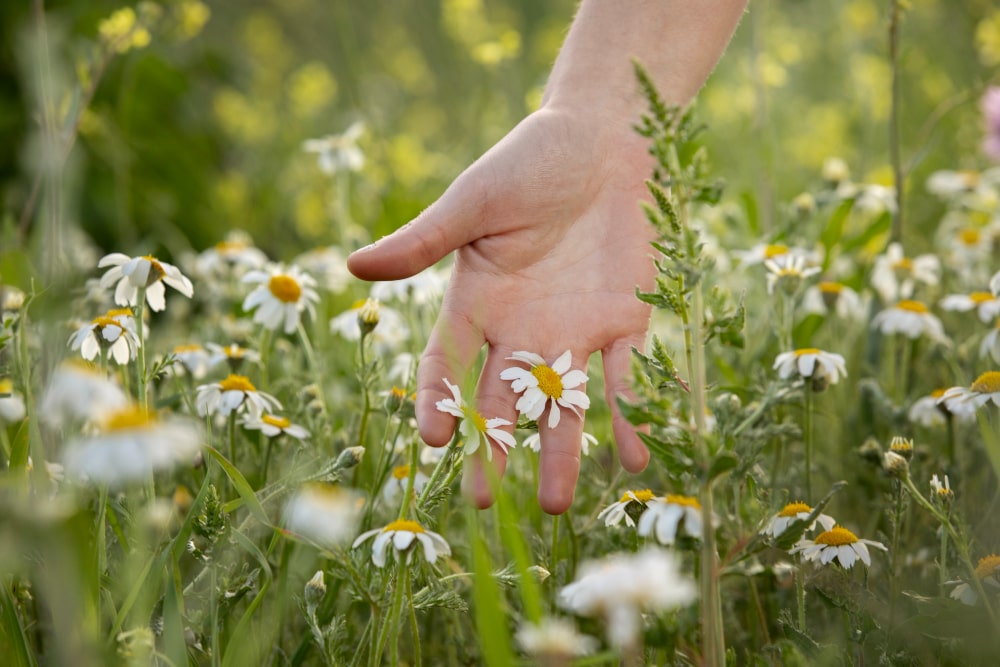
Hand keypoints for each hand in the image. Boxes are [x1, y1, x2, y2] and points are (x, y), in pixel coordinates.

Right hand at [347, 106, 656, 513]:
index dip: (438, 401)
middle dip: (492, 448)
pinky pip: (627, 378)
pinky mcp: (625, 321)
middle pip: (501, 400)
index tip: (434, 442)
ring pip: (562, 403)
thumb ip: (424, 239)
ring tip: (554, 502)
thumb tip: (355, 267)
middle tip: (483, 502)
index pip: (448, 363)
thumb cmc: (532, 159)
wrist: (609, 137)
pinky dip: (631, 413)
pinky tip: (635, 457)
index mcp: (477, 299)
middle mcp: (522, 328)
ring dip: (560, 450)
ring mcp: (574, 329)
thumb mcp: (474, 200)